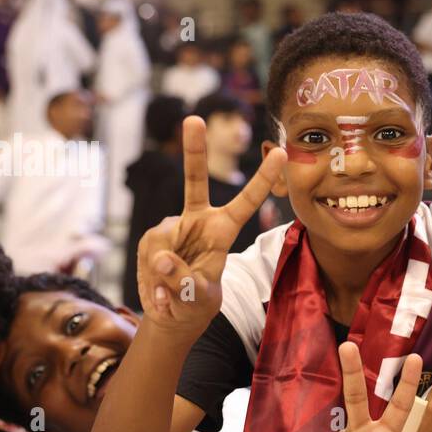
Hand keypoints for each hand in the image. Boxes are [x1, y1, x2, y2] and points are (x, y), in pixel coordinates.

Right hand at [137, 116, 285, 339]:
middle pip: (194, 182)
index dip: (263, 179)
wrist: (168, 312)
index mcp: (221, 230)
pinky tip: (158, 294)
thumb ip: (185, 282)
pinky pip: (151, 260)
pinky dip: (153, 283)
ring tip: (170, 295)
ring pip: (164, 245)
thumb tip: (164, 258)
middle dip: (194, 150)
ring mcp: (170, 228)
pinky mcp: (151, 240)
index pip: (245, 203)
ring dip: (165, 276)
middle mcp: (196, 221)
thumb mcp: (198, 299)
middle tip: (194, 119)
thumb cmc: (193, 302)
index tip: (281, 152)